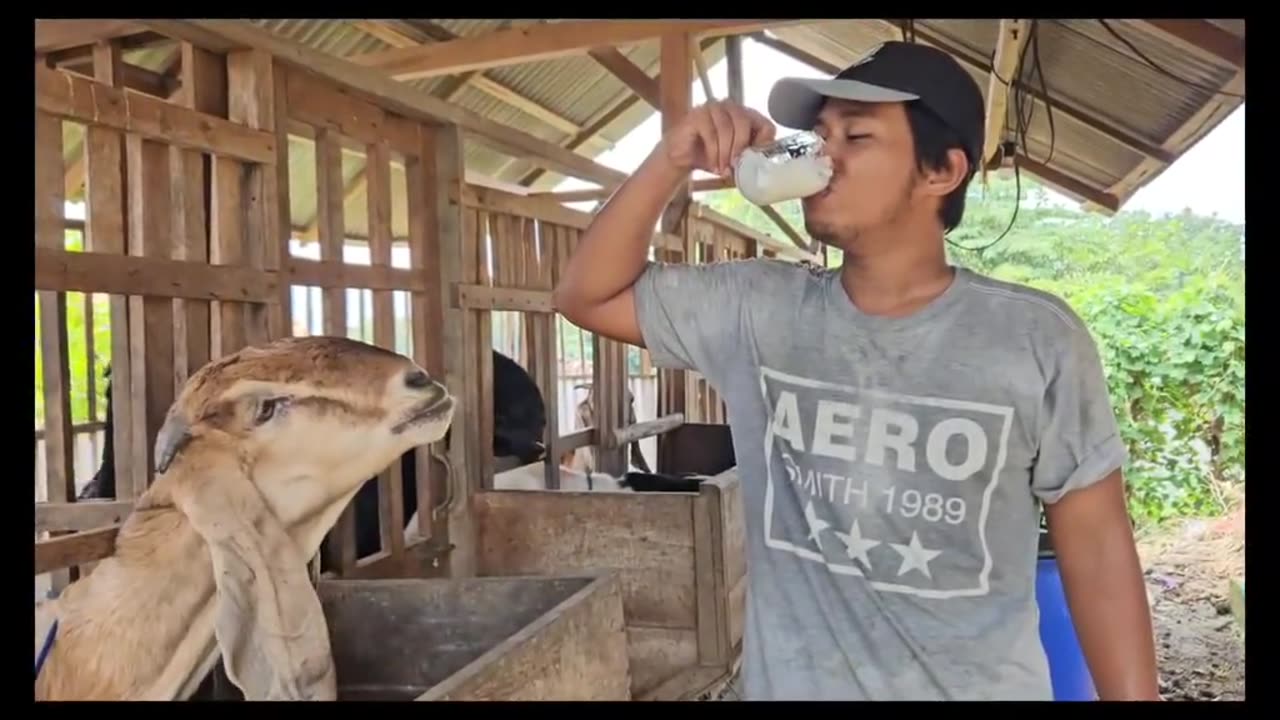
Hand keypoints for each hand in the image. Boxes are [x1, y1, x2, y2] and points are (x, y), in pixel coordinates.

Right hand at [657, 100, 777, 176]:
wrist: (681, 158)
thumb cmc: (710, 156)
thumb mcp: (734, 159)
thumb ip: (748, 157)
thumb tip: (762, 166)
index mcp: (746, 116)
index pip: (766, 125)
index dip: (763, 144)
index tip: (754, 162)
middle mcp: (731, 107)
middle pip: (745, 122)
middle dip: (740, 148)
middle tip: (734, 167)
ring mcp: (713, 108)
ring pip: (727, 128)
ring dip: (725, 153)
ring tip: (722, 169)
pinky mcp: (697, 114)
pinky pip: (711, 132)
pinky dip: (713, 153)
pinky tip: (713, 165)